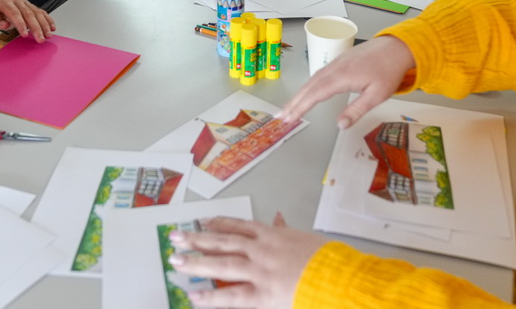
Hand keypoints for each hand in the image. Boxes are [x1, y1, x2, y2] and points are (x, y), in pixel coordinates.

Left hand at [0, 0, 54, 40]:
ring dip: (44, 24)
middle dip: (36, 27)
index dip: (21, 24)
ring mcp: (24, 3)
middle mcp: (16, 0)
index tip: (25, 35)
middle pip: (29, 13)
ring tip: (48, 35)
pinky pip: (40, 12)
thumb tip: (5, 24)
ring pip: (37, 12)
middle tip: (40, 39)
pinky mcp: (29, 6)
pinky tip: (52, 27)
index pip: (14, 13)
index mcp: (4, 1)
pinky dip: (47, 19)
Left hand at [169, 215, 326, 307]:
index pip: (239, 226)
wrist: (340, 278)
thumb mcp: (305, 238)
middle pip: (223, 241)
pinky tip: (194, 296)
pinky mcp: (262, 294)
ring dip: (197, 262)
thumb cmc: (326, 260)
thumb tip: (279, 217)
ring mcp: (260, 271)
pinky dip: (211, 297)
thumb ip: (287, 229)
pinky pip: (231, 296)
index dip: (218, 224)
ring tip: (176, 261)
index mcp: (273, 235)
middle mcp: (261, 249)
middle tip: (176, 236)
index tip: (202, 222)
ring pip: (222, 264)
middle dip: (197, 239)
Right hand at [279, 35, 414, 128]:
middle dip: (294, 102)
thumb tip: (340, 125)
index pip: (316, 94)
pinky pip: (318, 74)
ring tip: (289, 108)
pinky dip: (308, 85)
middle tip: (281, 116)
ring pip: (312, 79)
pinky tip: (306, 93)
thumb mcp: (377, 95)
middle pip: (309, 86)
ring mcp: (335, 63)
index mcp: (342, 77)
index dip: (300, 107)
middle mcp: (334, 68)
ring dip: (299, 94)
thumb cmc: (388, 71)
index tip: (289, 118)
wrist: (395, 47)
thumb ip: (356, 110)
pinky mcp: (338, 61)